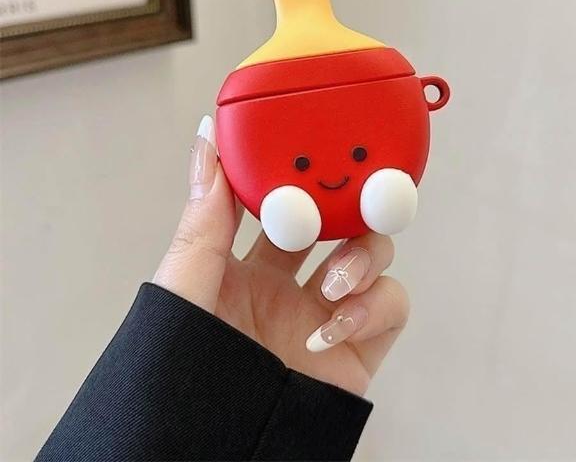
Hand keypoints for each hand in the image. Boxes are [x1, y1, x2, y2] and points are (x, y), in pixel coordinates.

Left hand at [153, 116, 409, 395]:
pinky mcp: (358, 348)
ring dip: (364, 255)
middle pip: (336, 223)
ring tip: (336, 279)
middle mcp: (289, 286)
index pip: (283, 205)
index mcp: (246, 265)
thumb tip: (206, 144)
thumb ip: (203, 220)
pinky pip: (392, 306)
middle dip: (347, 206)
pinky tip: (335, 323)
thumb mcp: (186, 285)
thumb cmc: (184, 372)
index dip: (297, 179)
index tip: (305, 152)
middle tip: (347, 195)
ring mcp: (325, 314)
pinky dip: (374, 304)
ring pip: (372, 256)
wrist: (210, 447)